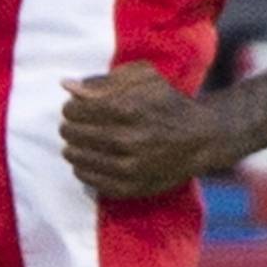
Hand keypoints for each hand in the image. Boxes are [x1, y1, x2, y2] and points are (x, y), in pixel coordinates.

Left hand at [59, 63, 225, 200]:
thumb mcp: (143, 78)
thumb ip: (104, 80)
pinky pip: (93, 181)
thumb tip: (67, 85)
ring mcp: (130, 167)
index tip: (72, 109)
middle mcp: (129, 140)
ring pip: (80, 159)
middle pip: (76, 134)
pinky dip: (83, 171)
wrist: (200, 139)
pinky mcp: (132, 187)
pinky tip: (85, 162)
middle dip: (69, 128)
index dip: (70, 109)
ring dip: (72, 150)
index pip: (79, 110)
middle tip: (71, 126)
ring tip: (75, 144)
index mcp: (130, 109)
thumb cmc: (168, 102)